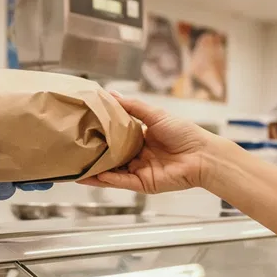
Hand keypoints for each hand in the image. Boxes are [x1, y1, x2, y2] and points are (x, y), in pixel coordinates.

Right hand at [77, 94, 225, 194]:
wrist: (202, 154)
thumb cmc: (184, 133)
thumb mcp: (155, 115)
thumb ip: (132, 106)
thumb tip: (111, 94)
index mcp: (141, 138)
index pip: (115, 136)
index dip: (100, 134)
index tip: (84, 129)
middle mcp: (138, 155)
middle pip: (111, 155)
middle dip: (94, 154)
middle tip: (73, 149)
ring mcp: (139, 170)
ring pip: (112, 171)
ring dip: (95, 170)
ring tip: (75, 167)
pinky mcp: (143, 183)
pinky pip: (120, 181)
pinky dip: (105, 180)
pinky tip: (91, 176)